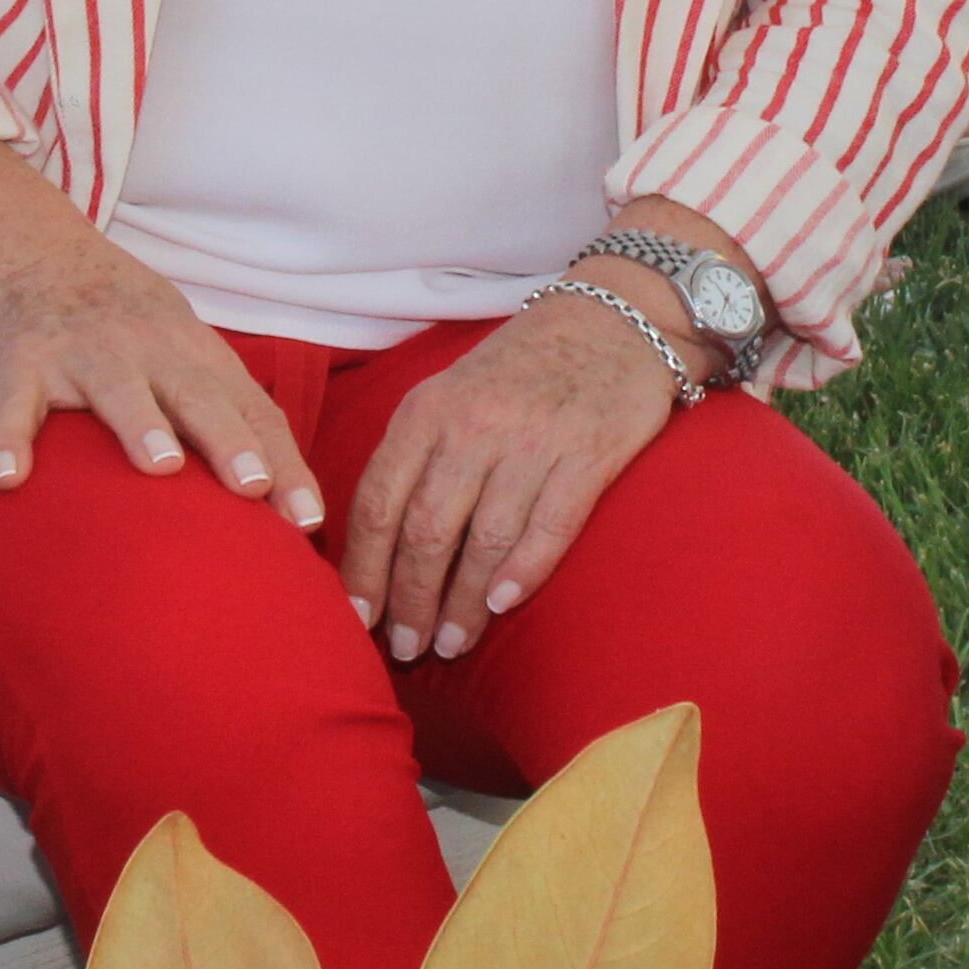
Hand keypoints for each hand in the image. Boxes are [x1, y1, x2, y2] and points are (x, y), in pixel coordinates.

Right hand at [0, 208, 325, 520]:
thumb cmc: (130, 332)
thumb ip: (228, 418)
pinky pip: (14, 403)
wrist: (35, 259)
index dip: (281, 462)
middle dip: (227, 438)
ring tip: (162, 466)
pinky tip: (10, 479)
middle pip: (195, 394)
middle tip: (253, 486)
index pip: (250, 409)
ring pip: (115, 387)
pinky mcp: (22, 362)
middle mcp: (146, 350)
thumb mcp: (186, 357)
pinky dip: (9, 438)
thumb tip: (287, 505)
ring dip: (139, 423)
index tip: (307, 520)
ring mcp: (83, 353)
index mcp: (195, 355)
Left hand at [334, 296, 678, 663]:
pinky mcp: (589, 453)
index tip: (357, 619)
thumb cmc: (518, 370)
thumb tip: (375, 548)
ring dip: (463, 603)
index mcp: (426, 410)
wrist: (611, 319)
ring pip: (484, 540)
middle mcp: (473, 425)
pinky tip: (502, 605)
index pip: (379, 503)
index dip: (364, 570)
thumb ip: (415, 457)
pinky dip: (523, 572)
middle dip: (411, 601)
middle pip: (426, 532)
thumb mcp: (449, 394)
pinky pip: (549, 526)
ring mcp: (533, 440)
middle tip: (408, 649)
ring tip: (452, 643)